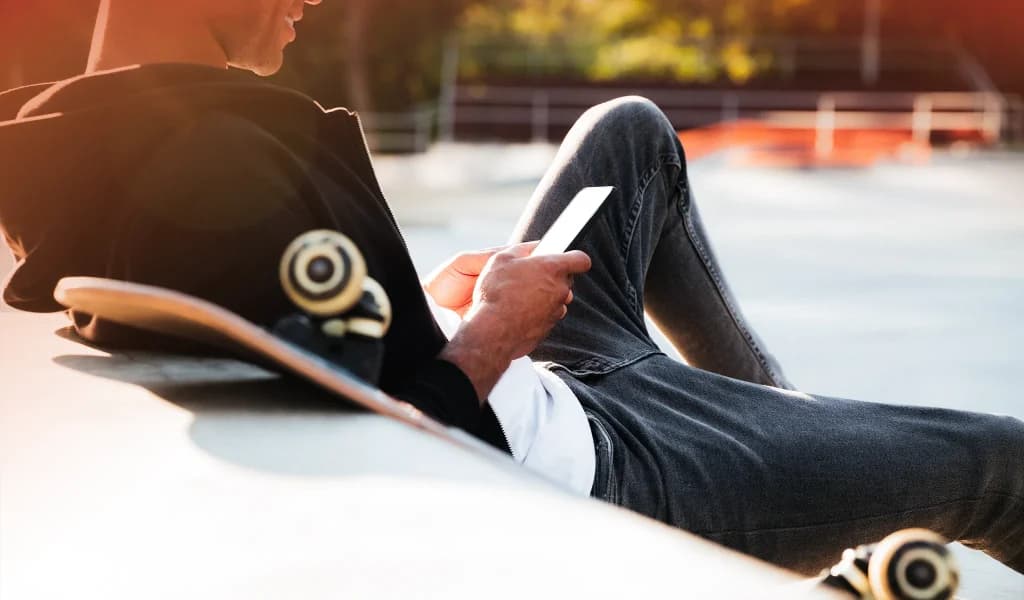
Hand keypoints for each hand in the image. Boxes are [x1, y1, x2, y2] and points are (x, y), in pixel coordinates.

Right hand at [440, 243, 591, 400]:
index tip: (565, 258)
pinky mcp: (548, 329)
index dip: (575, 258)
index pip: (581, 260)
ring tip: (520, 297)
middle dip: (552, 277)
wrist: (493, 331)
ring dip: (544, 297)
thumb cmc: (497, 292)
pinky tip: (517, 313)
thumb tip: (532, 248)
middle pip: (566, 280)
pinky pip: (546, 317)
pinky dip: (536, 314)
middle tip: (530, 277)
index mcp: (553, 268)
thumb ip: (523, 250)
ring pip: (556, 300)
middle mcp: (560, 290)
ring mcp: (556, 311)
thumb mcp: (502, 259)